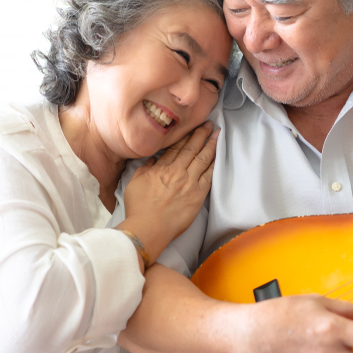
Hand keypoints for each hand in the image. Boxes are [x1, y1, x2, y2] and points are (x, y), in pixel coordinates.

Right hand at [121, 123, 217, 261]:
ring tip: (217, 134)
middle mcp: (177, 172)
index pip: (176, 147)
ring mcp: (189, 182)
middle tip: (208, 124)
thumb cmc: (139, 208)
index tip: (191, 127)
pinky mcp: (198, 195)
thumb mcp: (134, 183)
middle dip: (200, 134)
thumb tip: (153, 160)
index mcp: (161, 168)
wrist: (149, 227)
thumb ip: (145, 168)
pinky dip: (214, 164)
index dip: (185, 136)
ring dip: (210, 144)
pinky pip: (209, 175)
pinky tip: (218, 156)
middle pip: (191, 148)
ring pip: (202, 158)